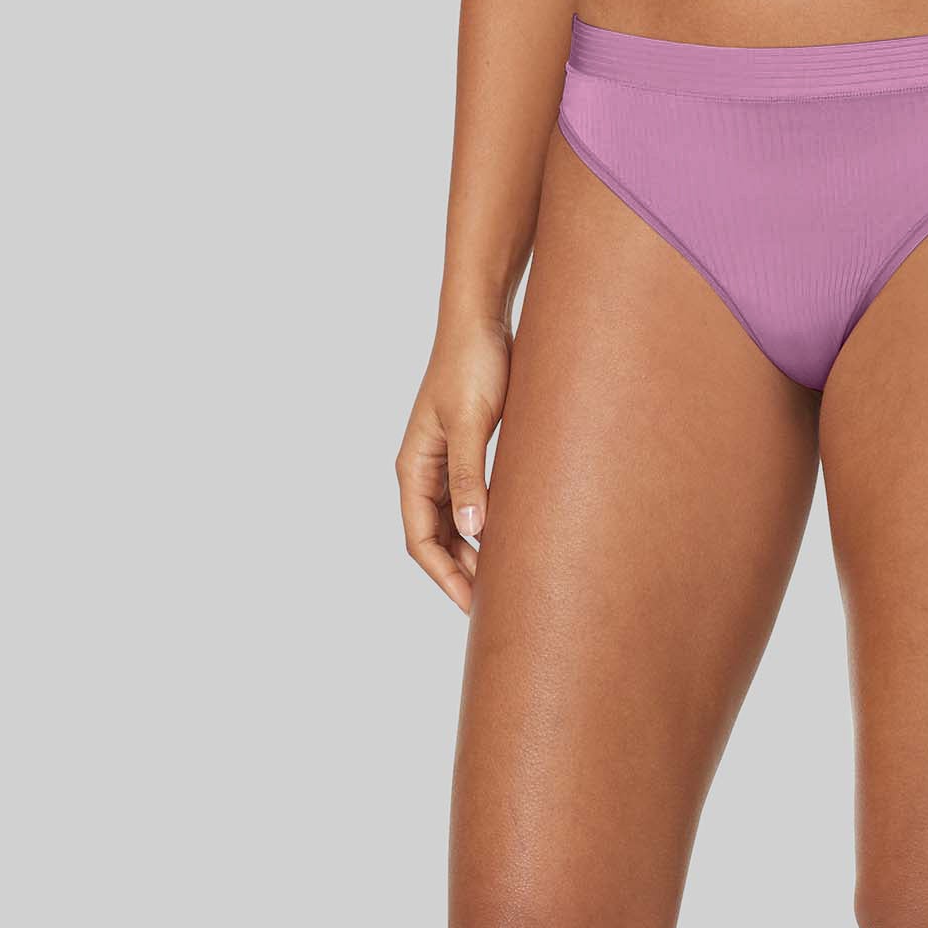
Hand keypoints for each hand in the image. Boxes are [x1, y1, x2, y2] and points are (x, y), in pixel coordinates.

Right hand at [395, 316, 511, 612]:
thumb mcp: (472, 423)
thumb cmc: (473, 366)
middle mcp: (424, 472)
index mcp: (414, 468)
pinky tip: (513, 544)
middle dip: (461, 574)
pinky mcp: (469, 456)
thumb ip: (471, 475)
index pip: (420, 540)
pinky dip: (487, 530)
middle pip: (437, 541)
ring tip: (509, 580)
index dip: (444, 577)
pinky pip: (472, 506)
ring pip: (455, 527)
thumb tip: (472, 529)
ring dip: (476, 556)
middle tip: (500, 603)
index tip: (474, 604)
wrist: (484, 323)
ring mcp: (446, 466)